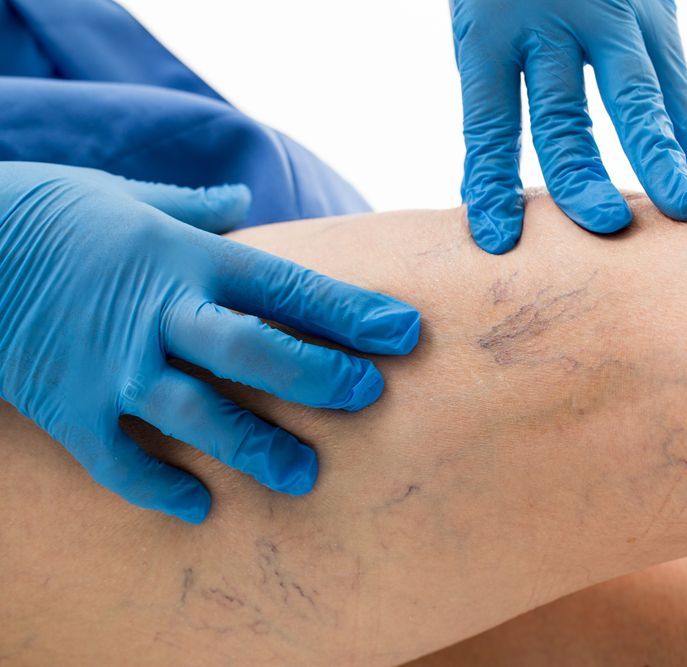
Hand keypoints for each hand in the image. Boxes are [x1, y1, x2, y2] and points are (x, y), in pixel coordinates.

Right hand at [0, 163, 420, 522]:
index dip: (351, 312)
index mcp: (185, 259)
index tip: (404, 332)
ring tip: (303, 475)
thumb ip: (195, 207)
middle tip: (366, 398)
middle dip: (317, 378)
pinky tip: (198, 507)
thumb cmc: (53, 214)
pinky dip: (158, 488)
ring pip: (198, 415)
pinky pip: (120, 461)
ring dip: (255, 448)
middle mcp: (158, 313)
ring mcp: (112, 365)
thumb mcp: (129, 197)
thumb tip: (243, 198)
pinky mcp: (69, 407)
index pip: (286, 288)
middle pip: (255, 352)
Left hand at [451, 0, 686, 253]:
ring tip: (684, 209)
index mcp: (488, 27)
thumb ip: (495, 86)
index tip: (496, 241)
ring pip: (637, 95)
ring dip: (661, 156)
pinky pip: (674, 78)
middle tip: (606, 227)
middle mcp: (550, 20)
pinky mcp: (655, 7)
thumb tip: (489, 187)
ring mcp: (611, 11)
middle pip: (563, 114)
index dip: (491, 184)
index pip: (488, 122)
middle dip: (583, 176)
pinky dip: (686, 128)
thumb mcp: (482, 18)